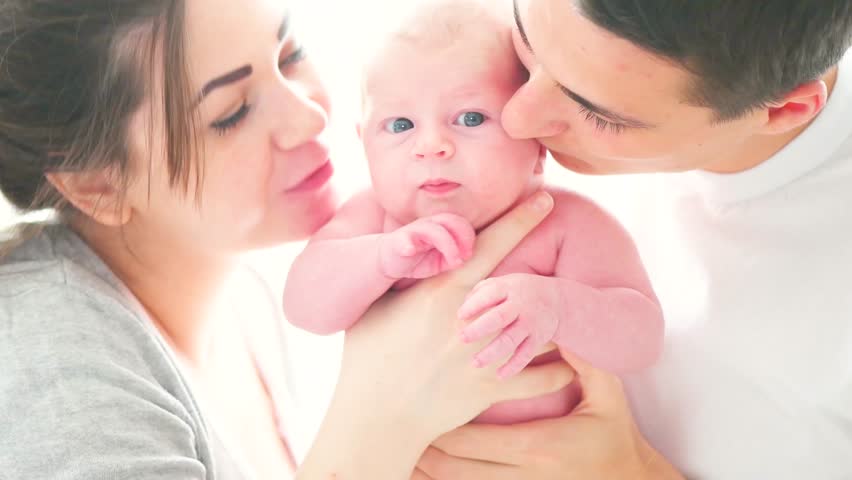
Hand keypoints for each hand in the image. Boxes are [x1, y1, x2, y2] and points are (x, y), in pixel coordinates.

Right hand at [298, 192, 576, 479]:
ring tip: (568, 312)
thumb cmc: (366, 358)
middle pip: (523, 283)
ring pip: (540, 328)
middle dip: (547, 268)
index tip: (545, 199)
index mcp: (439, 292)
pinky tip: (571, 362)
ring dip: (555, 319)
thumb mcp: (374, 306)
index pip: (489, 245)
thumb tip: (405, 240)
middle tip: (568, 253)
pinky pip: (543, 377)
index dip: (520, 219)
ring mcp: (482, 355)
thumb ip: (396, 273)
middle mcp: (468, 319)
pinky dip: (562, 369)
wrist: (373, 418)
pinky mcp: (491, 388)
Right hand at [379, 213, 475, 278]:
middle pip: (449, 220)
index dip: (468, 238)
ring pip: (433, 230)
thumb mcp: (439, 262)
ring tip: (453, 261)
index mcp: (439, 227)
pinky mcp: (399, 242)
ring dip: (447, 244)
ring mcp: (413, 232)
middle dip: (462, 237)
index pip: (459, 223)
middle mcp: (428, 225)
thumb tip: (462, 259)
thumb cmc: (418, 259)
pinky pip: (404, 240)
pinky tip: (410, 251)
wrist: (389, 260)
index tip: (468, 255)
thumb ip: (451, 259)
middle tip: (463, 257)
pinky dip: (408, 245)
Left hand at [412, 351, 684, 479]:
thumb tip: (560, 324)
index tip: (415, 399)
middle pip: (455, 465)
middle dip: (422, 447)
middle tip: (392, 422)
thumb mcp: (607, 395)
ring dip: (427, 469)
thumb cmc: (616, 436)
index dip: (439, 423)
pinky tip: (423, 472)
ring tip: (399, 451)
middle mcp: (522, 474)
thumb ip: (584, 361)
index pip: (474, 437)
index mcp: (537, 445)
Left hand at [459, 273, 563, 377]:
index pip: (490, 294)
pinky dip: (513, 366)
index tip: (459, 316)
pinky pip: (525, 354)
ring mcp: (530, 323)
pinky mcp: (538, 339)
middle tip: (461, 339)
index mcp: (508, 288)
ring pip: (510, 339)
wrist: (555, 300)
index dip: (474, 305)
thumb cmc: (515, 292)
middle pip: (499, 318)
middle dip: (479, 329)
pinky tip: (499, 375)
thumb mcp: (501, 284)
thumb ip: (479, 293)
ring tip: (475, 362)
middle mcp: (520, 305)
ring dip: (492, 352)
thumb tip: (461, 312)